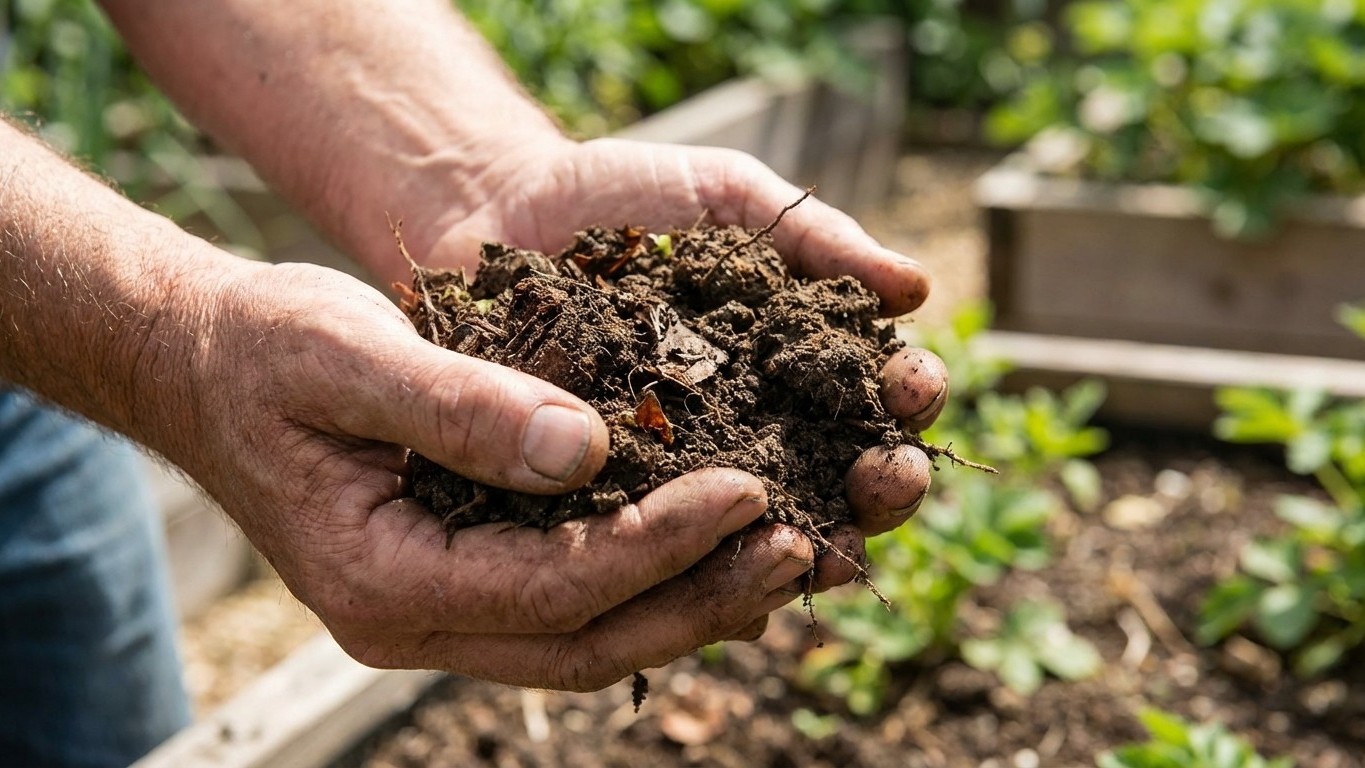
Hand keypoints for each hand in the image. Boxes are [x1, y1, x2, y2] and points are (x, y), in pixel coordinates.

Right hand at [179, 140, 946, 691]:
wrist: (210, 366)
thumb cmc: (265, 350)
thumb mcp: (346, 353)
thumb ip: (459, 403)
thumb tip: (590, 450)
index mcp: (384, 579)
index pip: (553, 586)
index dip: (659, 544)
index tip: (748, 489)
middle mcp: (417, 619)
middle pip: (588, 639)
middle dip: (700, 596)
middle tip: (800, 543)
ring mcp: (441, 610)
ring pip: (591, 637)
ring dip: (691, 600)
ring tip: (789, 551)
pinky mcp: (466, 576)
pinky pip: (575, 601)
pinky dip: (651, 578)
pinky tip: (719, 540)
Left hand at [416, 137, 949, 599]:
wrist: (500, 212)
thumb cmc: (623, 198)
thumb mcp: (724, 197)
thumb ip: (813, 236)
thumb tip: (914, 287)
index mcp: (795, 360)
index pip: (874, 393)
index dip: (906, 395)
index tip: (913, 386)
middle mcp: (754, 430)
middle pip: (840, 479)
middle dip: (881, 485)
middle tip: (889, 476)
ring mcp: (686, 476)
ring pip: (765, 534)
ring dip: (810, 548)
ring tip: (824, 545)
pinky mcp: (616, 506)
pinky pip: (667, 557)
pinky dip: (705, 580)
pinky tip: (730, 588)